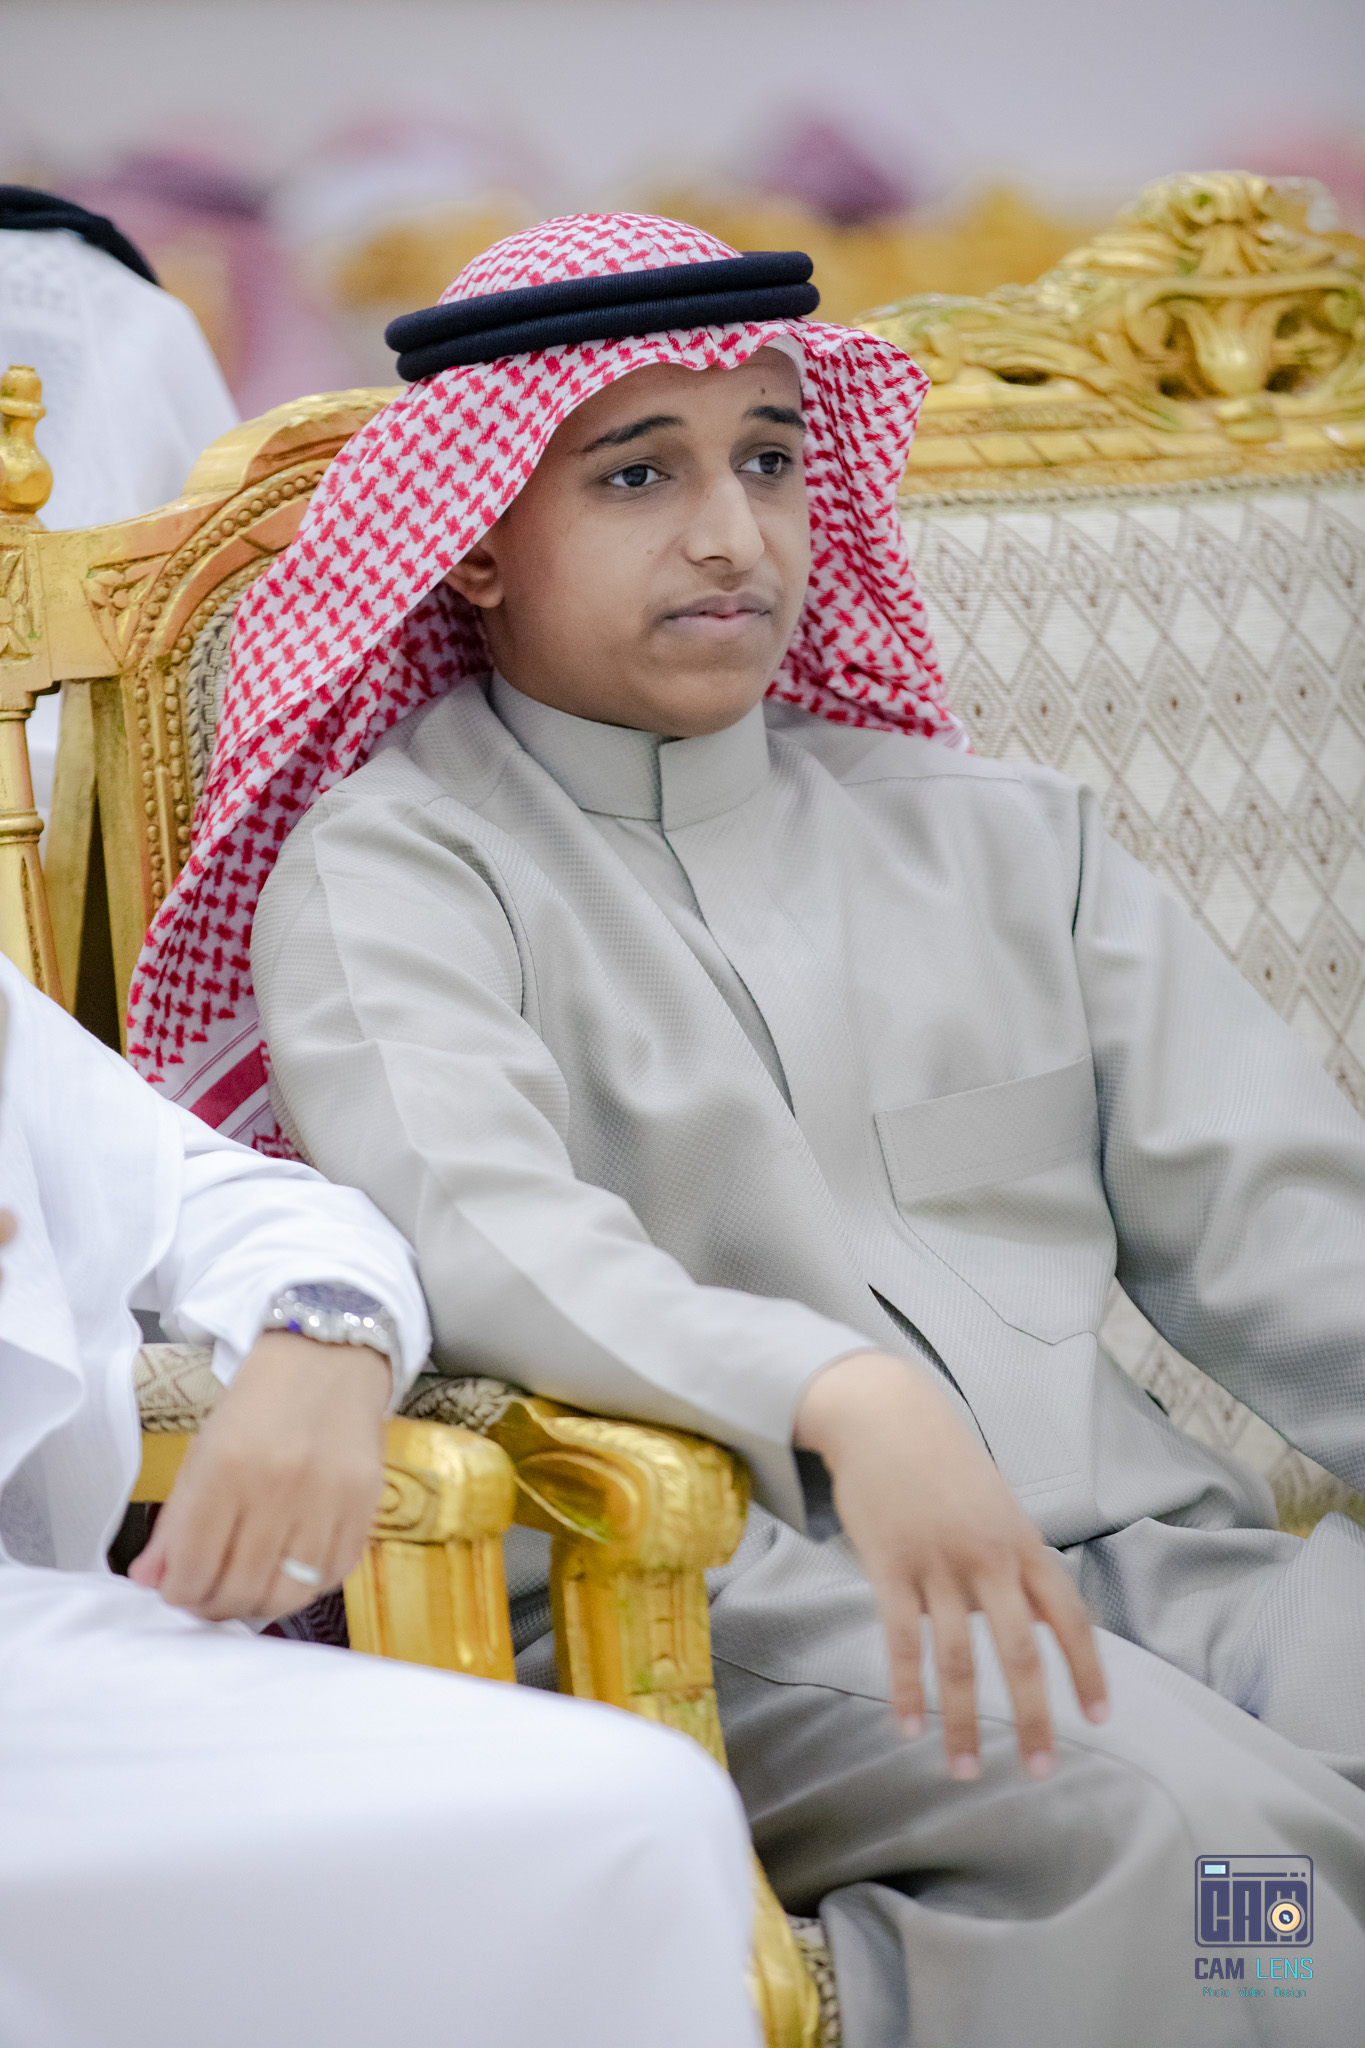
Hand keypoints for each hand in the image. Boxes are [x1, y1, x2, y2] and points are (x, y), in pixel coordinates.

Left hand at [129, 1332, 390, 1621]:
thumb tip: (150, 1581)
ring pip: (288, 1594)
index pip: (193, 1566)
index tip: (178, 1590)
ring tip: (248, 1591)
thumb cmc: (257, 1407)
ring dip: (260, 1605)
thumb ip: (176, 1521)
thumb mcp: (203, 1452)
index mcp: (226, 1468)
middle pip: (240, 1588)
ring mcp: (327, 1500)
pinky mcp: (365, 1506)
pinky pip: (332, 1576)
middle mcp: (278, 1487)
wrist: (327, 1362)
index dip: (179, 1593)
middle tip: (209, 1597)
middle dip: (214, 1606)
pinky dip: (306, 1586)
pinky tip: (289, 1571)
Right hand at [795, 1350, 1107, 1778]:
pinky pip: (901, 1642)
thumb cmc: (942, 1459)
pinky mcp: (889, 1567)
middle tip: (1041, 1770)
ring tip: (966, 1770)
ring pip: (955, 1660)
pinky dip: (906, 1691)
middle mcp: (987, 1558)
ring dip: (963, 1722)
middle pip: (1018, 1652)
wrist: (883, 1413)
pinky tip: (909, 1728)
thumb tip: (1031, 1620)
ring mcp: (936, 1564)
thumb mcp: (995, 1502)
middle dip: (1033, 1717)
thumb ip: (1014, 1559)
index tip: (1100, 1718)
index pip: (1068, 1616)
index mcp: (1022, 1542)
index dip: (1088, 1669)